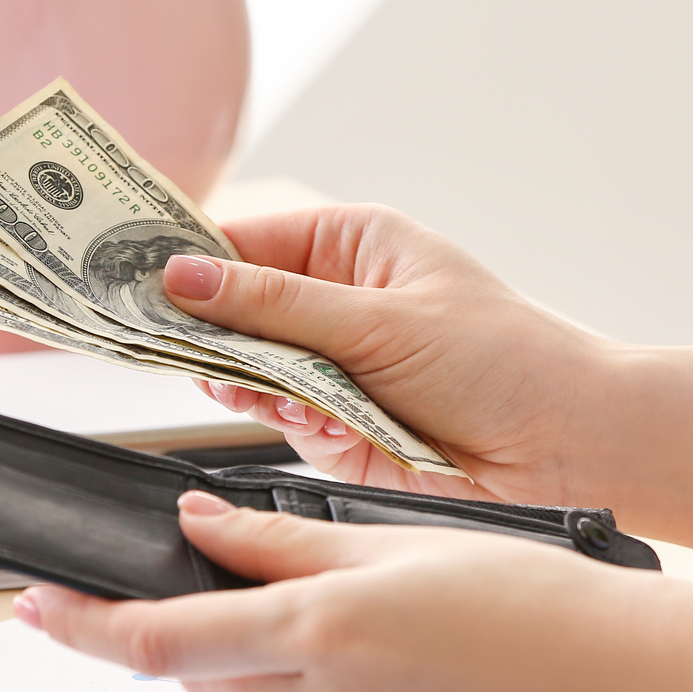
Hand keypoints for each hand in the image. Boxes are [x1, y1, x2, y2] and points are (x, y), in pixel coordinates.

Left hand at [17, 492, 658, 691]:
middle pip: (201, 670)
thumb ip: (279, 542)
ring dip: (258, 656)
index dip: (82, 626)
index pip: (156, 640)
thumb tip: (198, 525)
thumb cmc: (532, 600)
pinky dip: (315, 691)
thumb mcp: (394, 541)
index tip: (34, 605)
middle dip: (185, 628)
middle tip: (217, 582)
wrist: (626, 684)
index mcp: (315, 635)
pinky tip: (387, 660)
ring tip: (346, 613)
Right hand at [163, 204, 609, 504]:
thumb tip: (182, 277)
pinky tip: (326, 422)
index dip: (183, 252)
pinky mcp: (334, 431)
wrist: (568, 452)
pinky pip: (276, 420)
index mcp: (350, 246)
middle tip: (161, 333)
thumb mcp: (379, 318)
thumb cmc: (506, 361)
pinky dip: (288, 423)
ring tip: (271, 386)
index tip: (124, 266)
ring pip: (243, 370)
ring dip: (250, 380)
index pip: (241, 238)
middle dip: (204, 325)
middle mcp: (334, 304)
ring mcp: (330, 369)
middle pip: (229, 308)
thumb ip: (272, 304)